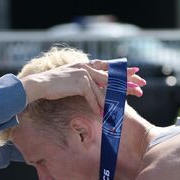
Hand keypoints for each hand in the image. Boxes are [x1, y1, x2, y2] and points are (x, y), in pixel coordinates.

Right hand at [19, 60, 145, 111]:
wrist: (39, 84)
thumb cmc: (51, 84)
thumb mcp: (69, 79)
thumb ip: (81, 79)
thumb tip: (90, 87)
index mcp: (86, 65)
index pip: (108, 67)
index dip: (123, 70)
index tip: (137, 72)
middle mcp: (87, 67)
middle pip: (112, 76)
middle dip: (127, 83)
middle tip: (140, 88)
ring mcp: (84, 74)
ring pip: (103, 89)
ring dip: (112, 101)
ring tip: (121, 109)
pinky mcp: (80, 84)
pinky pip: (92, 97)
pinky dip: (97, 106)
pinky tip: (102, 114)